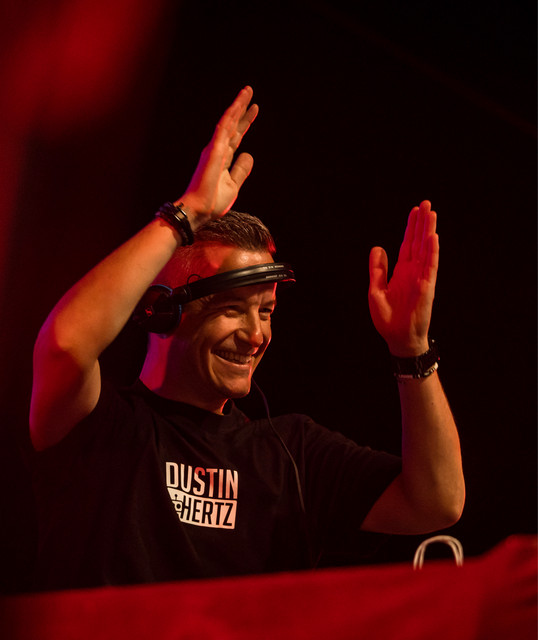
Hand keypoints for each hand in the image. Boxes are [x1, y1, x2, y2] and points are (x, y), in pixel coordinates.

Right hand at [179, 86, 258, 226]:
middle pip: (233, 125)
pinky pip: (222, 131)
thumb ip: (241, 169)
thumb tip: (249, 154)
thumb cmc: (213, 200)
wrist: (200, 210)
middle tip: (250, 92)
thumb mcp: (233, 184)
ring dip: (237, 106)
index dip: (245, 122)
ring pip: (228, 122)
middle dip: (242, 108)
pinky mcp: (213, 152)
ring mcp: (215, 149)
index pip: (236, 135)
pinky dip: (230, 118)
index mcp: (223, 158)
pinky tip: (236, 107)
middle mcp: (218, 150)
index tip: (254, 109)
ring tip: (247, 92)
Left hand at [368, 201, 438, 356]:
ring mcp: (421, 278)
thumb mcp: (375, 291)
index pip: (407, 245)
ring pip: (426, 250)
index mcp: (401, 272)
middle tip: (426, 203)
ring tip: (431, 213)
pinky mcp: (427, 287)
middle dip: (421, 223)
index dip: (410, 228)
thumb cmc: (387, 319)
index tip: (414, 211)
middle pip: (417, 242)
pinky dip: (432, 252)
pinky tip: (432, 237)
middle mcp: (413, 272)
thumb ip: (377, 270)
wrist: (397, 338)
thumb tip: (377, 248)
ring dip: (428, 231)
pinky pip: (430, 266)